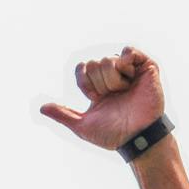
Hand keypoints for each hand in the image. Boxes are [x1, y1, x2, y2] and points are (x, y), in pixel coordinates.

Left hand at [39, 46, 167, 149]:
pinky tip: (128, 73)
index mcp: (99, 87)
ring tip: (124, 91)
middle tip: (113, 97)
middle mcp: (113, 76)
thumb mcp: (82, 126)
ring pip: (108, 59)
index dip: (84, 82)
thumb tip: (41, 108)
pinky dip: (126, 58)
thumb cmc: (112, 134)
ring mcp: (129, 71)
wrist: (136, 138)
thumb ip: (63, 115)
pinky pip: (130, 51)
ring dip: (112, 79)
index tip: (93, 98)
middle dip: (99, 84)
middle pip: (93, 64)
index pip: (82, 68)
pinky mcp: (146, 69)